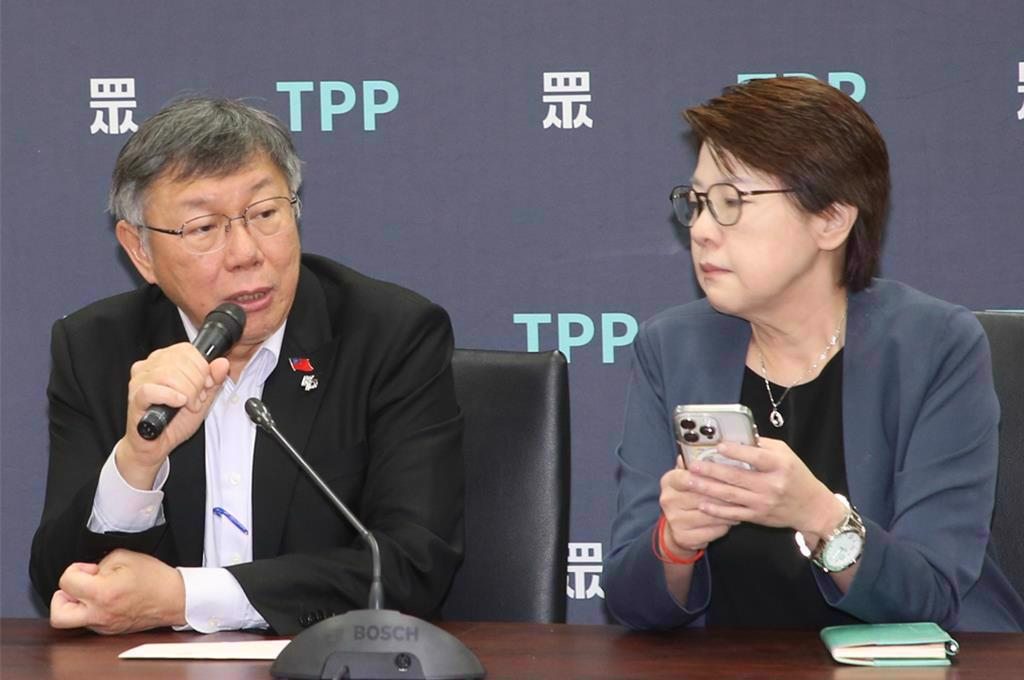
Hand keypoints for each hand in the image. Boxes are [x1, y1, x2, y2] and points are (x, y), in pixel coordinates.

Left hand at [50, 549, 185, 633]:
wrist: (175, 598)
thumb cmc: (155, 578)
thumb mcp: (126, 556)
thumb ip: (101, 561)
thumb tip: (89, 572)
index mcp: (103, 593)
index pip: (66, 582)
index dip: (76, 569)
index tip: (90, 568)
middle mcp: (100, 614)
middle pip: (58, 615)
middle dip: (61, 597)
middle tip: (76, 587)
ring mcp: (104, 626)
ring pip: (72, 620)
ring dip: (76, 604)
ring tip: (94, 592)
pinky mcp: (109, 631)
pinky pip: (88, 622)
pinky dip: (91, 609)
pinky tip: (106, 599)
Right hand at [117, 343, 228, 488]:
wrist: (156, 445)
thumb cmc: (174, 421)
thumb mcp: (202, 398)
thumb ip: (213, 381)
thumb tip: (221, 363)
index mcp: (163, 361)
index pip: (185, 350)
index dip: (202, 367)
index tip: (206, 384)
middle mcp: (148, 367)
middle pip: (179, 361)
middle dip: (197, 382)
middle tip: (197, 398)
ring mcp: (138, 382)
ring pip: (167, 374)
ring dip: (187, 392)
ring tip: (188, 405)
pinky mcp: (135, 398)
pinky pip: (152, 390)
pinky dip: (171, 397)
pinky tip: (178, 404)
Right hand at [659, 456, 737, 556]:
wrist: (679, 528)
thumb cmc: (689, 497)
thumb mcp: (689, 477)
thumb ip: (699, 464)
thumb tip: (711, 446)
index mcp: (669, 481)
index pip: (687, 475)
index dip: (707, 475)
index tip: (724, 473)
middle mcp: (668, 499)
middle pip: (702, 495)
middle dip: (724, 494)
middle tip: (743, 491)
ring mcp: (674, 519)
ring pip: (710, 514)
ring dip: (728, 511)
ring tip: (742, 505)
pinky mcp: (683, 536)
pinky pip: (712, 530)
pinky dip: (725, 525)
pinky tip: (733, 519)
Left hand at [686, 437, 846, 539]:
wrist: (812, 508)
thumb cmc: (796, 475)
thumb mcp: (786, 454)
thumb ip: (762, 445)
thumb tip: (737, 436)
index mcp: (780, 466)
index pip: (757, 457)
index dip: (737, 452)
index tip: (718, 446)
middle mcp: (772, 485)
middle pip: (737, 477)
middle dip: (712, 471)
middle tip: (693, 465)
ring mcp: (763, 503)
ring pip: (731, 496)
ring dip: (708, 489)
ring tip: (690, 482)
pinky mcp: (758, 517)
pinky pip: (734, 513)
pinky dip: (717, 510)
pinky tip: (702, 504)